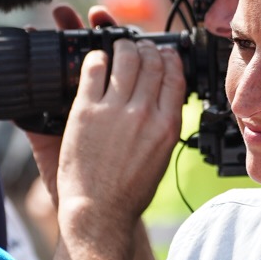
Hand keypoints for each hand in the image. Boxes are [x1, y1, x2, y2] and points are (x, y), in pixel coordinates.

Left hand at [27, 5, 185, 239]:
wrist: (99, 212)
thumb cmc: (129, 191)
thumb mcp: (160, 156)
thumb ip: (162, 124)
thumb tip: (163, 98)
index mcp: (166, 125)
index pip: (174, 75)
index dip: (168, 58)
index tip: (162, 54)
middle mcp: (144, 114)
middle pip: (150, 61)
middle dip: (145, 48)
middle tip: (137, 48)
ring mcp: (115, 110)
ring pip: (124, 57)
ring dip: (121, 46)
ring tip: (116, 48)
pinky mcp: (86, 111)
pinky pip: (94, 69)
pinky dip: (95, 58)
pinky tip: (95, 61)